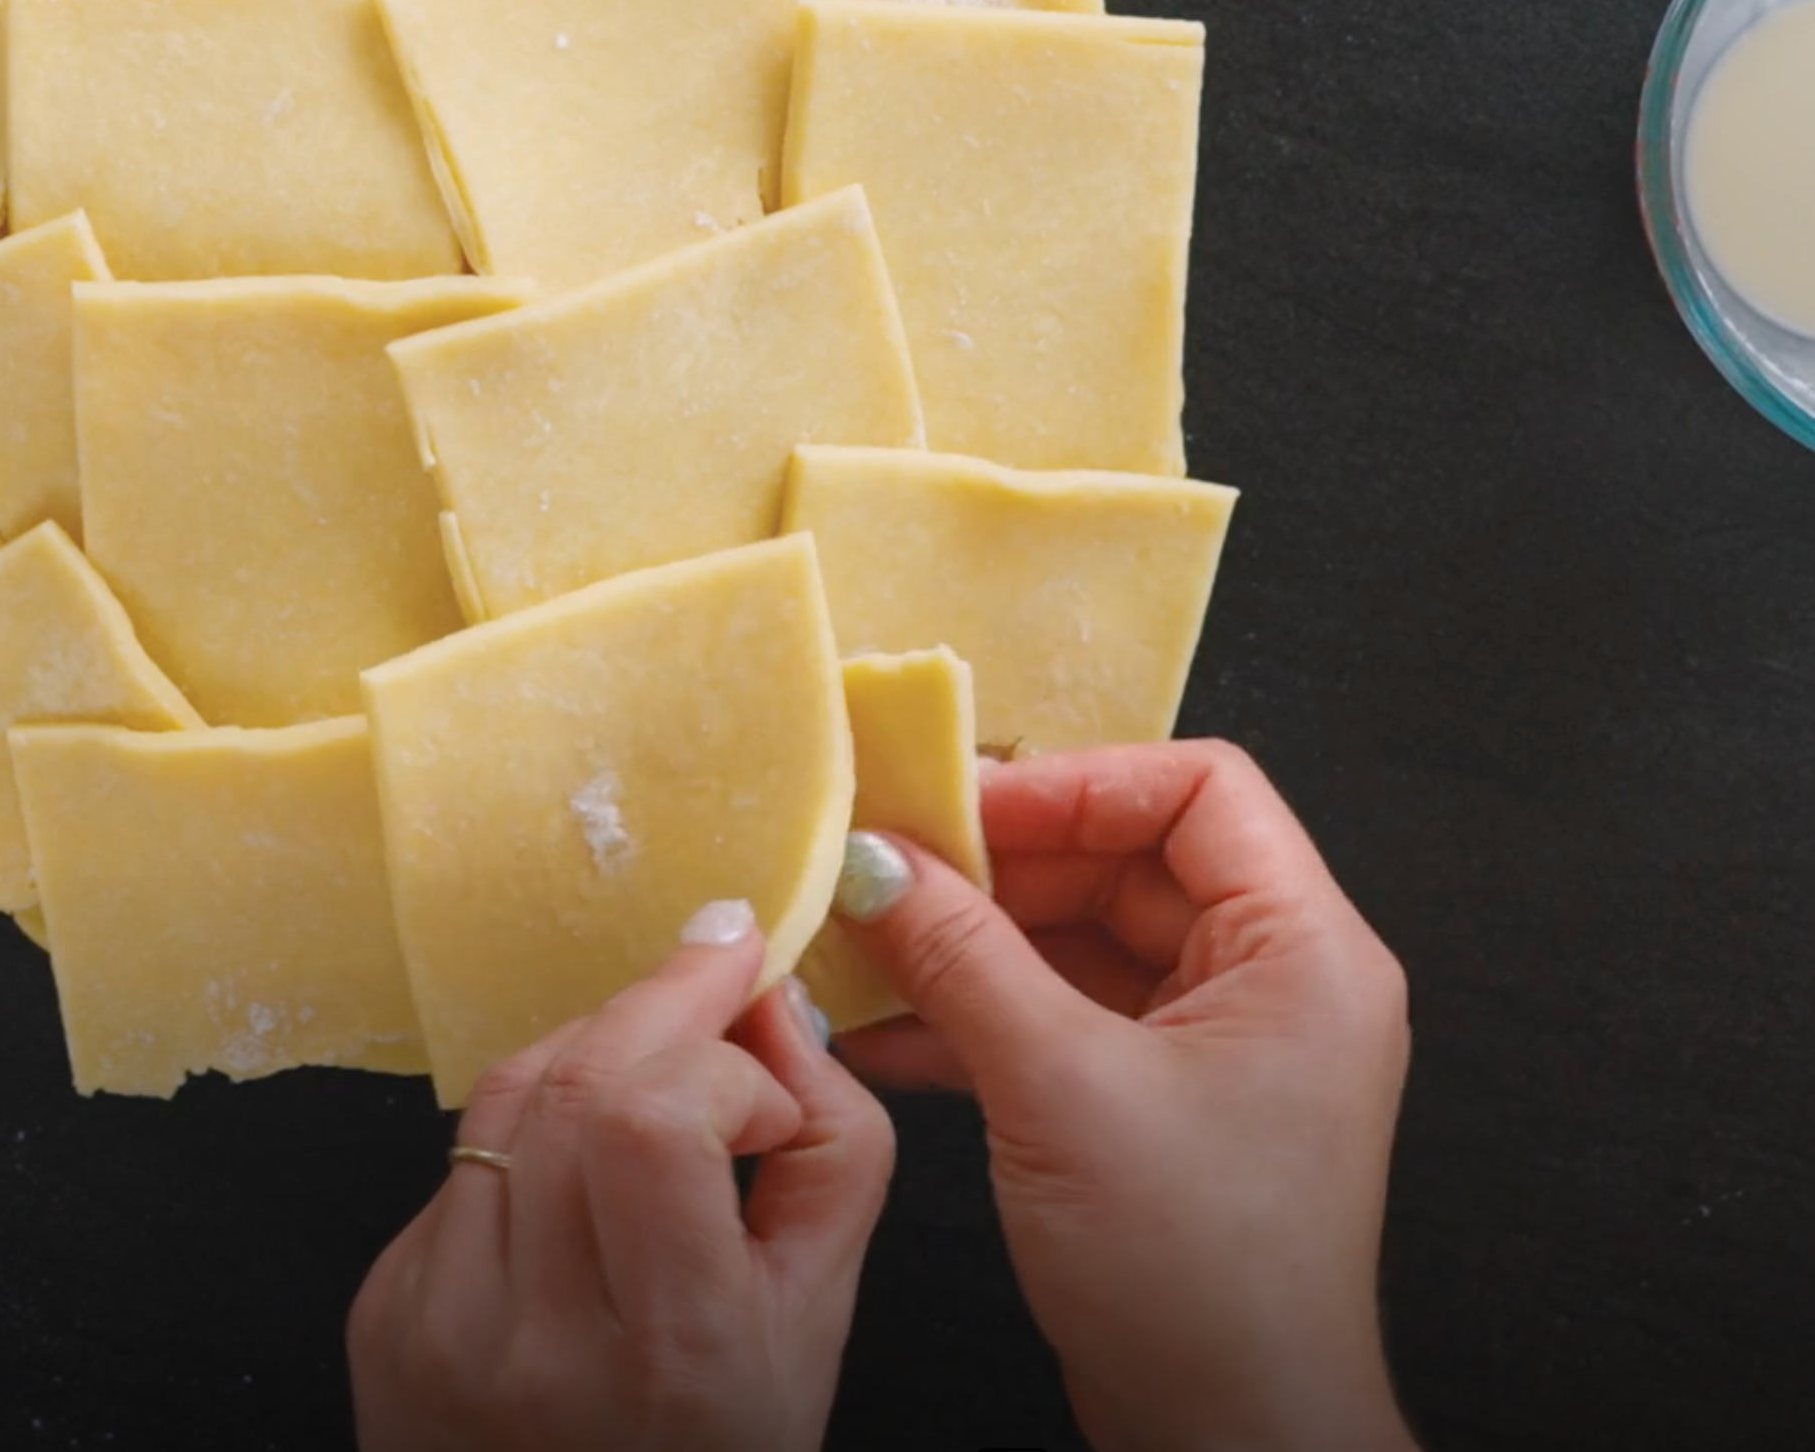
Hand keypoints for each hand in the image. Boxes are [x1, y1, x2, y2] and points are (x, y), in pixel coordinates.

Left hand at [349, 902, 892, 1451]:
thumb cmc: (712, 1448)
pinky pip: (464, 1157)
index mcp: (665, 1357)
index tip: (770, 1089)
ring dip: (594, 1047)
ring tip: (659, 1053)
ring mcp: (437, 1320)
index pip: (653, 1122)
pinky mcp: (383, 1303)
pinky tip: (580, 1160)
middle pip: (577, 1084)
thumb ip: (831, 1152)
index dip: (724, 1066)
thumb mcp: (816, 1324)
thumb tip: (775, 1002)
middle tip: (720, 963)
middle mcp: (532, 1341)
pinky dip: (534, 1126)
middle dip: (662, 1001)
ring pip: (507, 1095)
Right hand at [833, 741, 1415, 1451]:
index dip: (1073, 783)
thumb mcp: (1059, 1088)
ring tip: (867, 943)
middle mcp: (1274, 982)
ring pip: (1080, 939)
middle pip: (1126, 858)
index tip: (960, 807)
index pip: (1198, 789)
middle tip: (887, 869)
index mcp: (1303, 952)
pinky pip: (1062, 1015)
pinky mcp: (1158, 1104)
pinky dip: (978, 1013)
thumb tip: (877, 861)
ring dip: (972, 941)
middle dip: (999, 864)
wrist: (1232, 1438)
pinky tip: (886, 1029)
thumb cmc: (1198, 1277)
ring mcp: (1216, 1046)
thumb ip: (960, 955)